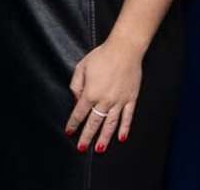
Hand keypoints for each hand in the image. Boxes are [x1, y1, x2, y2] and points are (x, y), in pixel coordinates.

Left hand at [65, 37, 142, 153]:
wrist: (124, 50)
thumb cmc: (101, 56)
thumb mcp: (81, 67)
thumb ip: (76, 85)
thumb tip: (77, 100)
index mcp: (91, 93)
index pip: (79, 113)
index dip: (73, 123)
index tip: (69, 132)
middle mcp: (105, 101)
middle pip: (94, 123)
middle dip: (87, 137)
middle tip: (82, 148)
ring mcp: (119, 102)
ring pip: (111, 124)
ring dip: (105, 138)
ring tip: (100, 149)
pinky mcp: (131, 100)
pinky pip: (128, 118)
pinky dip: (124, 129)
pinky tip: (121, 138)